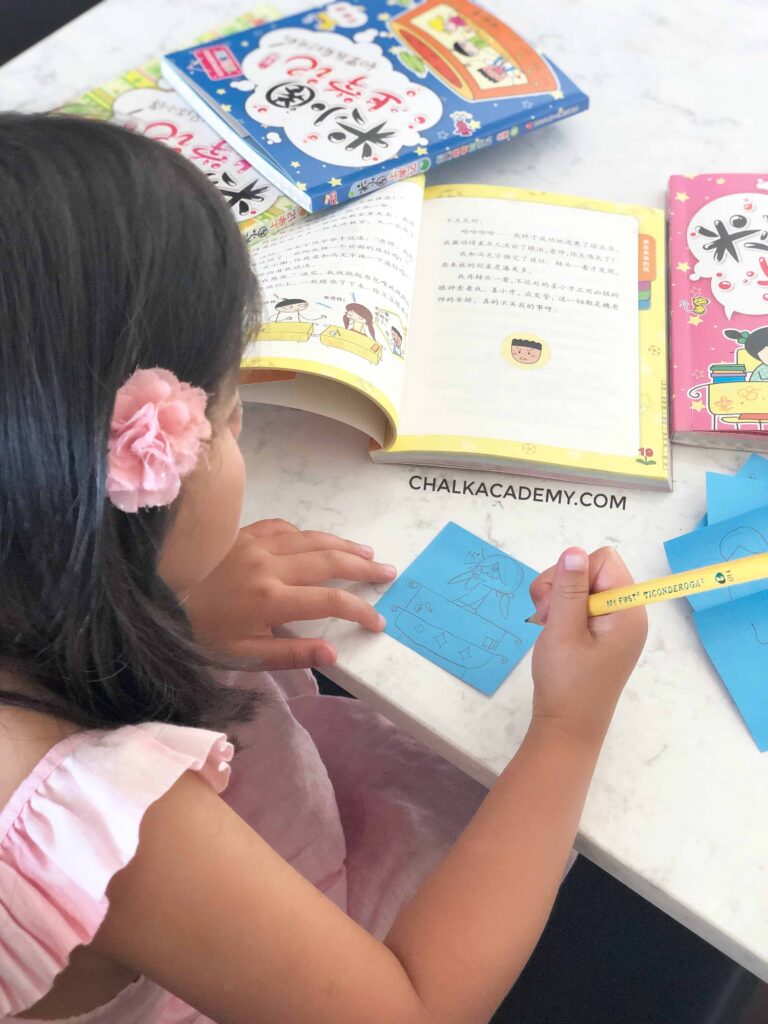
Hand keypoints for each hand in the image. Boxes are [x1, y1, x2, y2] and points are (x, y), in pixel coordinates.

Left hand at [183, 518, 394, 670]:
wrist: (154, 596)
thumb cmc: (199, 633)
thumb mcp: (242, 655)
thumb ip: (289, 653)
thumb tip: (332, 654)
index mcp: (271, 599)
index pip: (330, 602)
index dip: (360, 610)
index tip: (378, 621)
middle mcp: (270, 565)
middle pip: (330, 560)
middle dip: (364, 567)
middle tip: (389, 572)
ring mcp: (257, 544)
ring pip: (312, 538)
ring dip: (344, 545)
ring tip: (367, 552)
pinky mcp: (243, 533)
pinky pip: (285, 527)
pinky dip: (308, 534)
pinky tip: (317, 540)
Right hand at [528, 547, 646, 747]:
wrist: (566, 726)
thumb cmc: (566, 681)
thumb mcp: (563, 630)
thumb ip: (569, 589)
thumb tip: (574, 551)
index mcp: (627, 611)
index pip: (604, 561)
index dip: (576, 574)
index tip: (558, 602)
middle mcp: (625, 612)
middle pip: (590, 570)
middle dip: (561, 586)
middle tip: (546, 616)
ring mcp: (612, 623)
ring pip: (579, 585)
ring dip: (556, 599)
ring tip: (546, 625)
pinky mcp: (599, 633)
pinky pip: (578, 604)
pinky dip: (559, 611)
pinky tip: (550, 630)